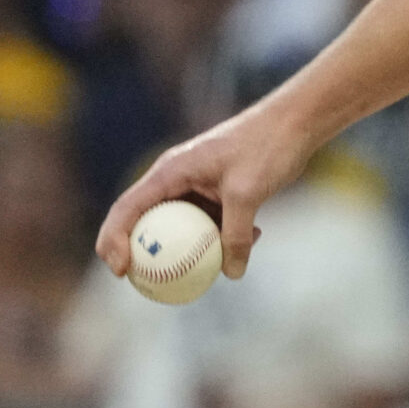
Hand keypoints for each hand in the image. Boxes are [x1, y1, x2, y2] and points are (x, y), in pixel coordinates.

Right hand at [94, 102, 315, 280]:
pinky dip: (225, 234)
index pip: (127, 208)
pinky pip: (211, 221)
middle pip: (147, 221)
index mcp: (169, 171)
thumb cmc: (266, 148)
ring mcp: (197, 185)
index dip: (113, 241)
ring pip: (182, 226)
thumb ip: (235, 234)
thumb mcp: (247, 193)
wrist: (295, 123)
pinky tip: (255, 238)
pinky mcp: (219, 191)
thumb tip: (231, 273)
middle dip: (146, 254)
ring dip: (194, 248)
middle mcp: (176, 178)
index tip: (122, 272)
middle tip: (151, 284)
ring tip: (207, 271)